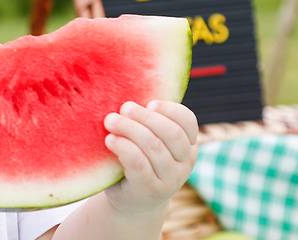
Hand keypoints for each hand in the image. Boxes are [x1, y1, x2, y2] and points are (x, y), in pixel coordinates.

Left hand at [102, 100, 197, 214]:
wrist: (132, 202)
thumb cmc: (139, 161)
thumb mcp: (149, 141)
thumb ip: (148, 122)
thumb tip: (127, 94)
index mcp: (188, 146)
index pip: (188, 121)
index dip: (169, 108)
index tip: (149, 103)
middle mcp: (185, 163)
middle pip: (171, 132)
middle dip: (144, 116)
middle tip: (123, 108)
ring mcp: (170, 179)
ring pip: (154, 147)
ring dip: (129, 129)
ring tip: (110, 121)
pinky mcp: (150, 190)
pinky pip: (139, 164)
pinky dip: (123, 147)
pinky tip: (110, 140)